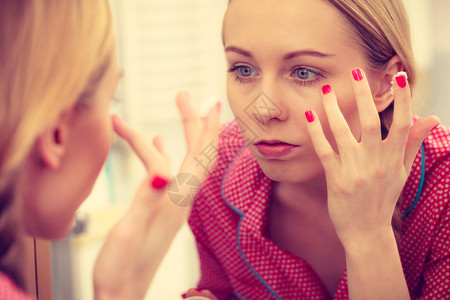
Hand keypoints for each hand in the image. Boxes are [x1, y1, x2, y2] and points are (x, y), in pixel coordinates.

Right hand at [93, 92, 219, 299]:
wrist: (123, 295)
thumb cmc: (122, 268)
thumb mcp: (130, 231)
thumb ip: (146, 200)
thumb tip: (161, 171)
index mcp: (176, 200)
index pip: (192, 152)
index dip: (188, 122)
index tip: (182, 95)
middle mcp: (181, 199)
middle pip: (201, 154)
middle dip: (201, 122)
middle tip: (199, 95)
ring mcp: (173, 204)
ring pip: (188, 162)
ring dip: (188, 135)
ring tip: (185, 110)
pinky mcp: (162, 209)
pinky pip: (171, 173)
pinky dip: (165, 153)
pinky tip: (156, 144)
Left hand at [305, 68, 438, 245]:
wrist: (367, 232)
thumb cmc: (384, 198)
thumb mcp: (403, 172)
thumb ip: (412, 143)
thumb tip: (431, 117)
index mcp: (394, 158)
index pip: (402, 123)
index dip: (403, 99)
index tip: (400, 76)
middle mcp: (377, 162)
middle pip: (371, 122)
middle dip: (364, 95)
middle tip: (356, 71)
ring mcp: (356, 171)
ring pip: (344, 133)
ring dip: (333, 109)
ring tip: (326, 89)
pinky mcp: (336, 179)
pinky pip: (325, 151)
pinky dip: (316, 132)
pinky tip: (309, 115)